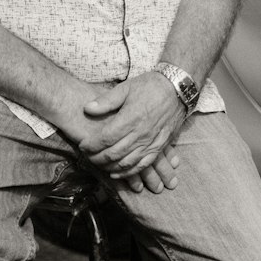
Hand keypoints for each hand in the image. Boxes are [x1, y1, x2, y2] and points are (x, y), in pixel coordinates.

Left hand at [80, 72, 185, 193]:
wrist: (178, 89)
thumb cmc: (150, 86)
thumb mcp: (126, 88)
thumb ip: (106, 101)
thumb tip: (87, 109)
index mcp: (131, 117)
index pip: (106, 138)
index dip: (92, 145)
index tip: (82, 145)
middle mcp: (140, 133)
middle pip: (114, 153)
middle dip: (97, 157)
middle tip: (87, 156)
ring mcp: (151, 142)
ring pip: (126, 162)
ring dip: (109, 167)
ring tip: (98, 164)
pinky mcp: (159, 147)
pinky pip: (142, 165)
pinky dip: (128, 172)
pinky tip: (117, 173)